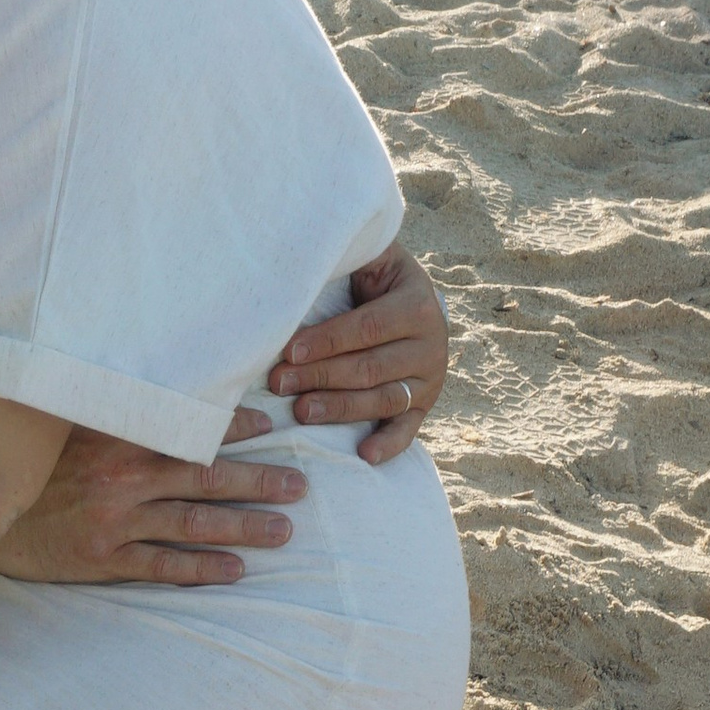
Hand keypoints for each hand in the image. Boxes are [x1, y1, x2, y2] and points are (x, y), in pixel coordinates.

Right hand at [0, 416, 303, 586]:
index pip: (187, 427)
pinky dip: (201, 569)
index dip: (233, 425)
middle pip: (205, 477)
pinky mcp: (102, 559)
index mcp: (116, 436)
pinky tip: (236, 570)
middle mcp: (122, 477)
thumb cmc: (26, 465)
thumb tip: (158, 392)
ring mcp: (114, 520)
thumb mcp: (64, 425)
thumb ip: (110, 411)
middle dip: (258, 479)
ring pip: (194, 522)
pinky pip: (162, 565)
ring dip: (243, 525)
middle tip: (300, 485)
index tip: (271, 423)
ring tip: (283, 530)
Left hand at [268, 243, 447, 461]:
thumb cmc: (377, 279)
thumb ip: (351, 256)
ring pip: (383, 399)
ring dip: (341, 408)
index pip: (367, 328)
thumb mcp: (373, 260)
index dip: (327, 340)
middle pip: (369, 367)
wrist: (415, 300)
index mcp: (418, 306)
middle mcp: (431, 345)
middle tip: (278, 383)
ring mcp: (430, 379)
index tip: (289, 351)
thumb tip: (304, 254)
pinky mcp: (424, 406)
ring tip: (302, 413)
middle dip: (320, 376)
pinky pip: (408, 429)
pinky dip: (389, 444)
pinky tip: (365, 455)